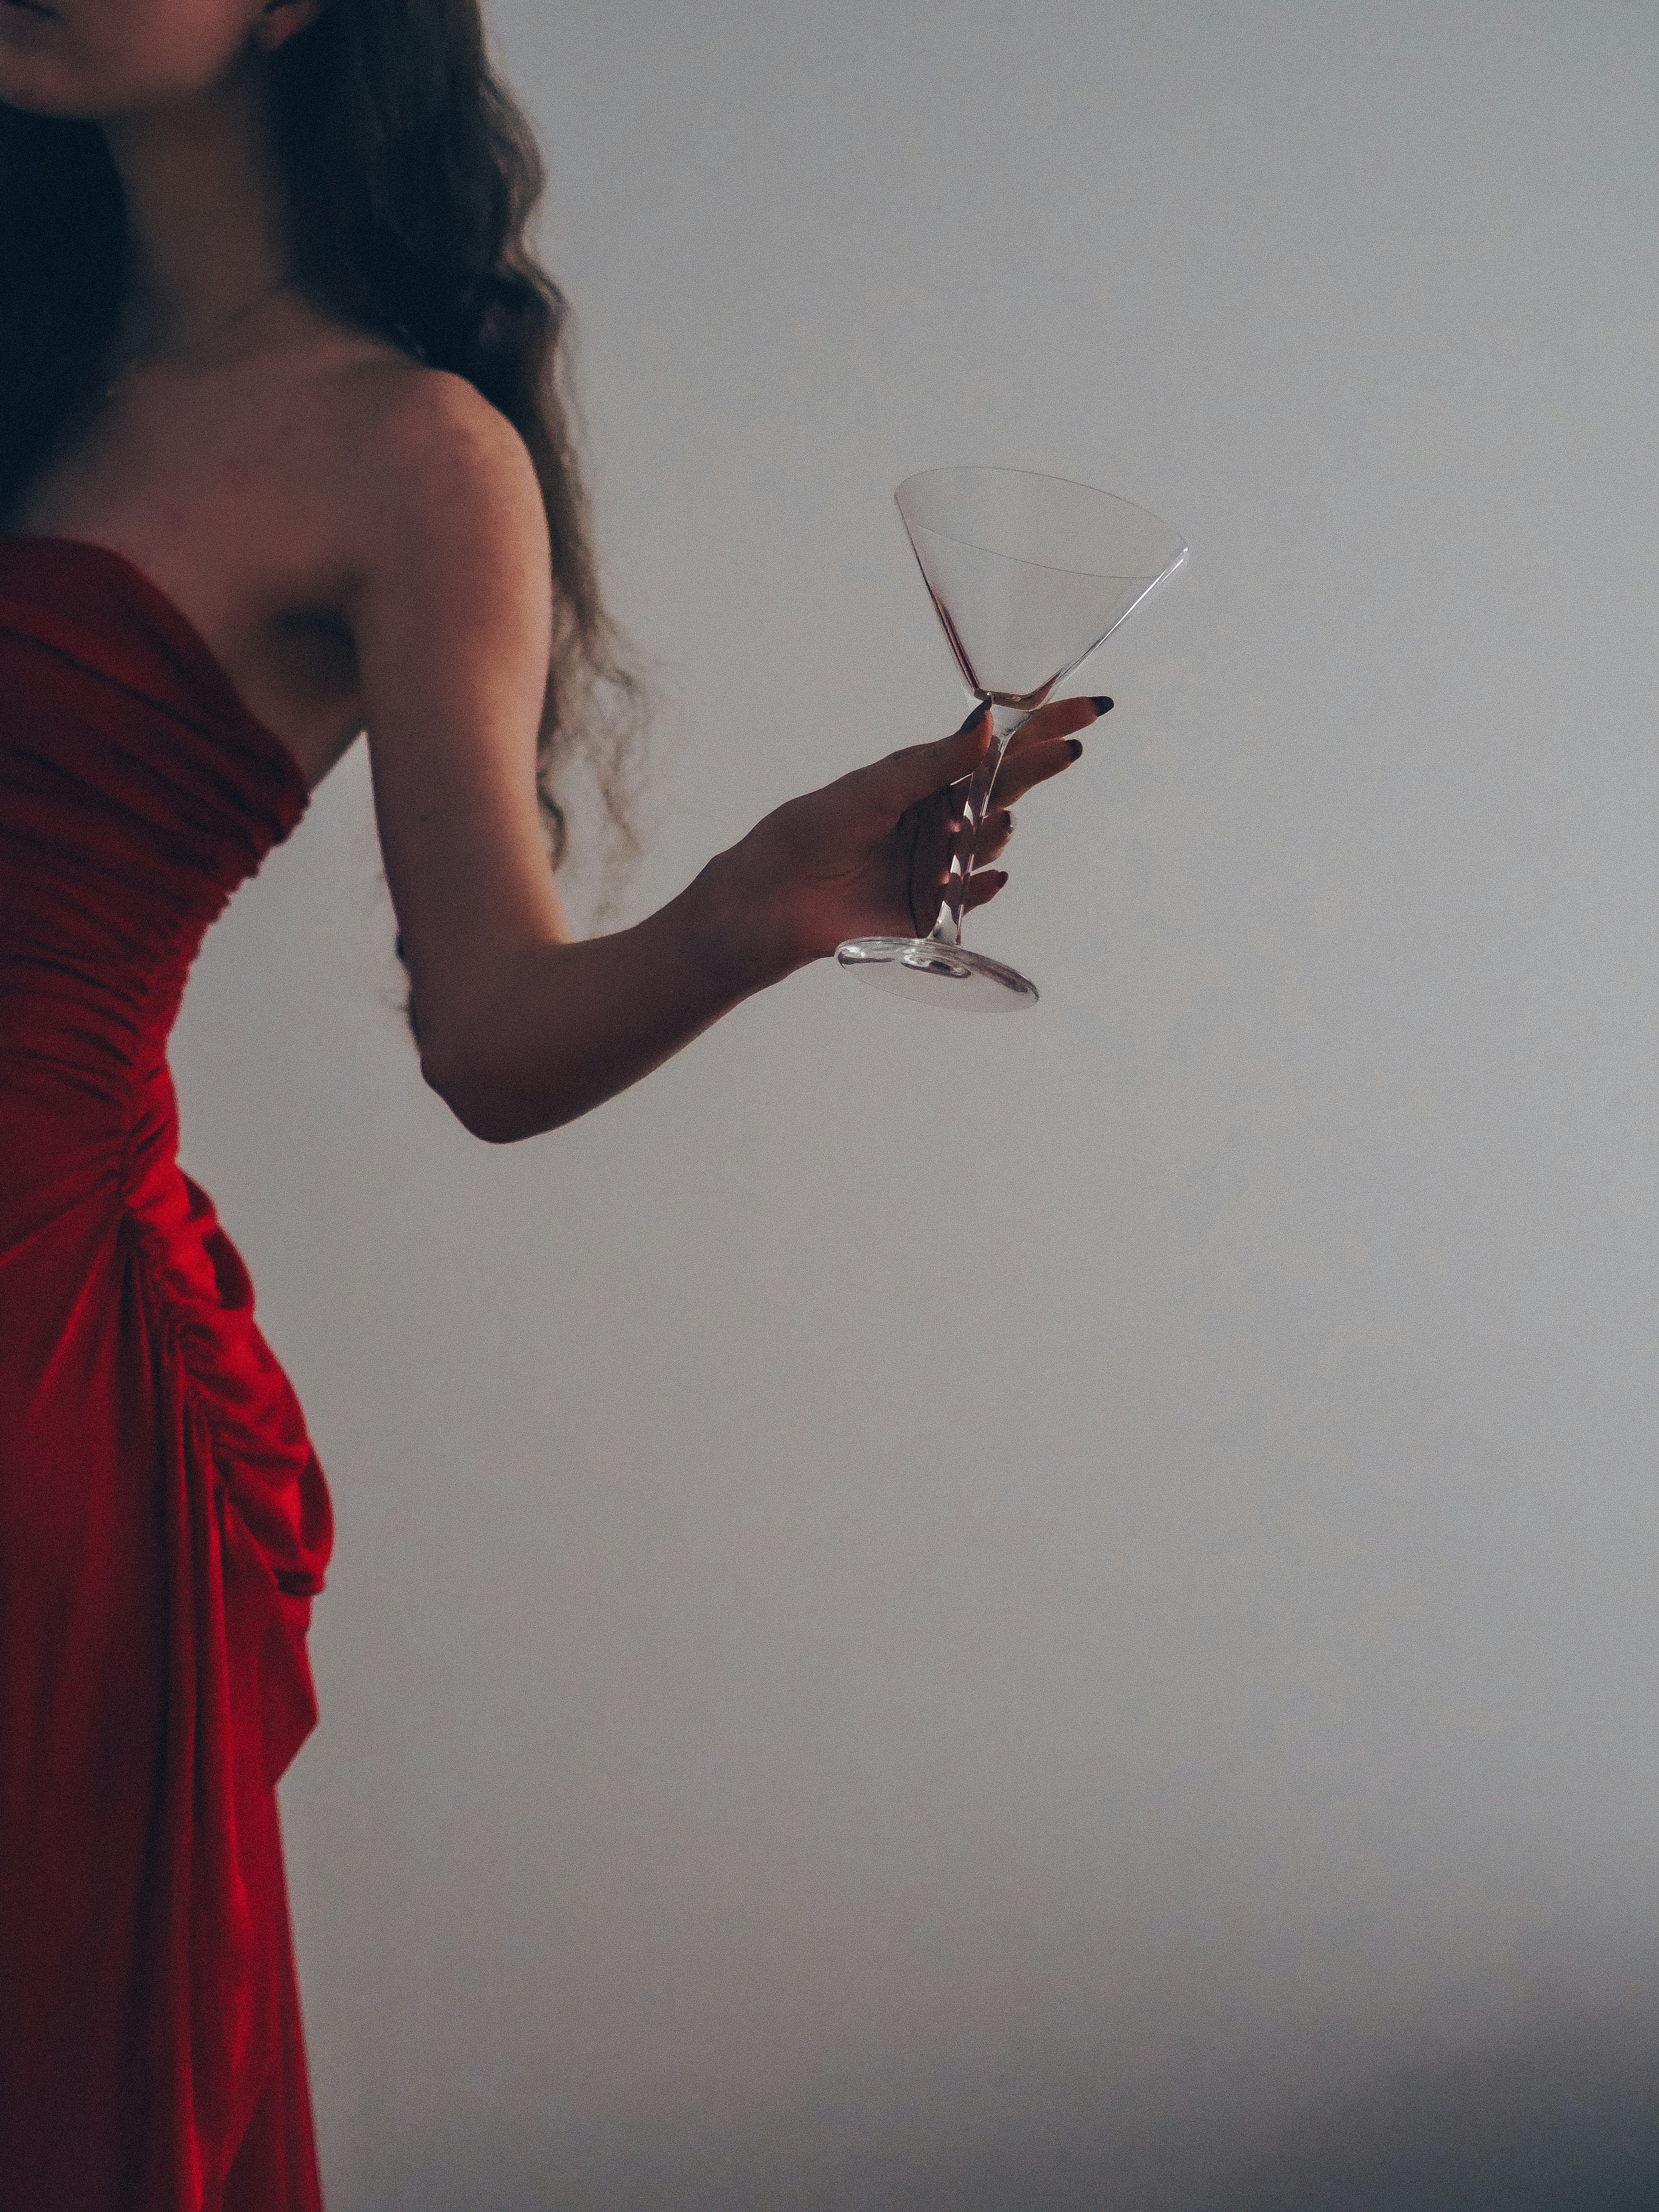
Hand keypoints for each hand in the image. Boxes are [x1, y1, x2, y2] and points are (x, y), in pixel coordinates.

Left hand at [709, 693, 1109, 982]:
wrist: (774, 897)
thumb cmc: (812, 831)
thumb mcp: (875, 787)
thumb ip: (934, 762)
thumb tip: (987, 722)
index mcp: (930, 781)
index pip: (996, 748)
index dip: (1042, 727)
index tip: (1088, 706)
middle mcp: (943, 821)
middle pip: (1006, 789)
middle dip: (1041, 766)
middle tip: (1070, 748)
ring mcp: (942, 866)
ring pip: (990, 843)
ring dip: (995, 829)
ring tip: (985, 824)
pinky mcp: (933, 913)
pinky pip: (972, 897)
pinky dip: (983, 884)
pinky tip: (988, 875)